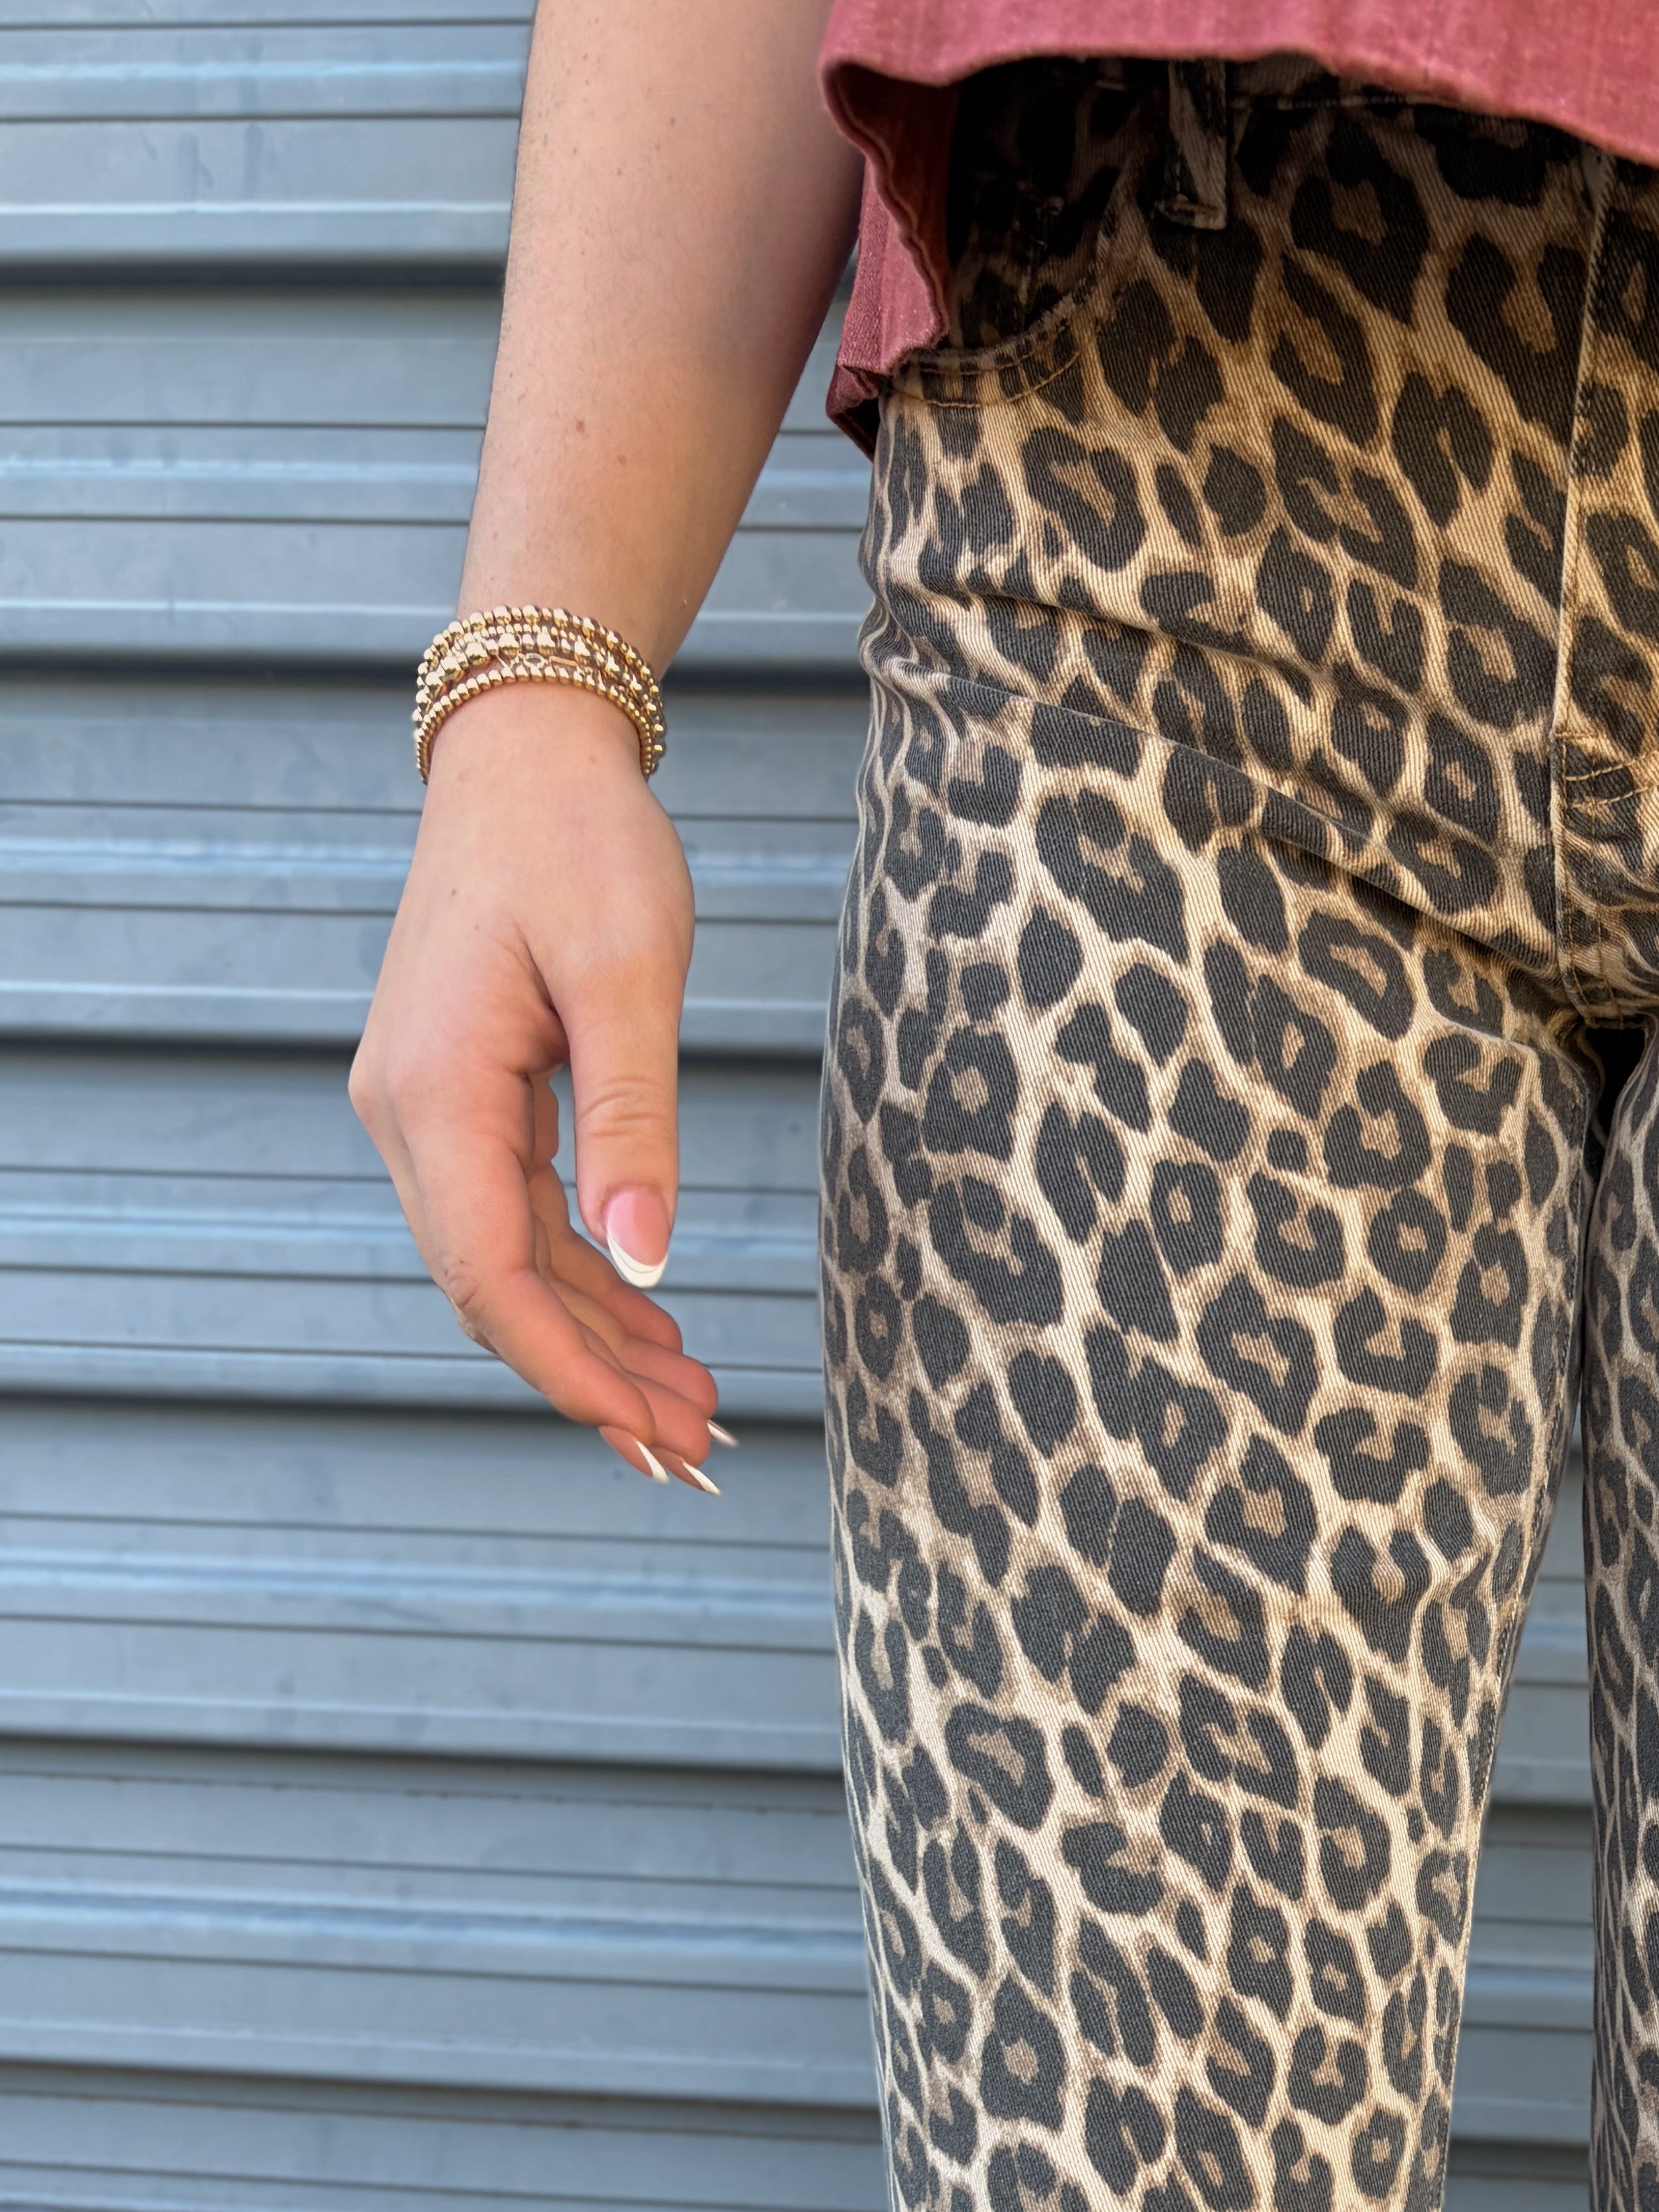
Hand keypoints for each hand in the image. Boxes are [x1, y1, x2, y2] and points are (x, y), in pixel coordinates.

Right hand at [350, 680, 723, 1488]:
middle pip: (494, 1289)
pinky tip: (652, 1331)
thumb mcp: (627, 977)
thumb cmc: (581, 844)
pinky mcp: (464, 1106)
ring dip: (597, 1343)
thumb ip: (634, 1123)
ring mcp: (429, 1114)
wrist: (527, 757)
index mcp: (436, 1093)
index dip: (565, 1367)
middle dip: (593, 1380)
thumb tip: (647, 1263)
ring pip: (508, 1267)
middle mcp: (410, 1117)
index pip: (487, 1273)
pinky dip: (586, 1283)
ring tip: (694, 1410)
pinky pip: (518, 1223)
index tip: (646, 1432)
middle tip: (696, 1454)